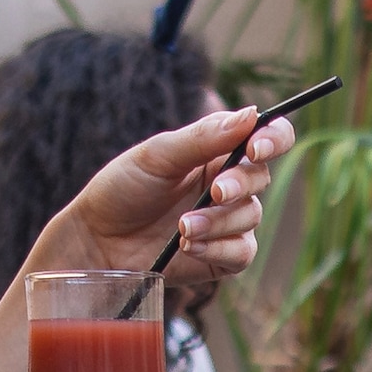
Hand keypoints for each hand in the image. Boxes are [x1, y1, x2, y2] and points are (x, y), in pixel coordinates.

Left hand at [59, 98, 292, 295]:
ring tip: (182, 228)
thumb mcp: (158, 155)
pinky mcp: (222, 257)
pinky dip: (217, 248)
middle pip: (261, 177)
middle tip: (215, 192)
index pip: (267, 137)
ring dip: (218, 221)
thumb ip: (204, 137)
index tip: (256, 147)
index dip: (273, 138)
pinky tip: (188, 245)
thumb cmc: (123, 189)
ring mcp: (228, 222)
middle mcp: (230, 185)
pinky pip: (241, 253)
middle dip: (239, 184)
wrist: (98, 239)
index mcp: (219, 151)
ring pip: (251, 217)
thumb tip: (250, 114)